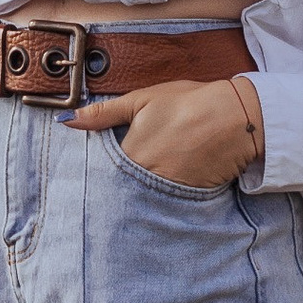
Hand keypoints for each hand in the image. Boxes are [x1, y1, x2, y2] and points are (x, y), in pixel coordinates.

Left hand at [59, 73, 260, 186]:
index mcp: (130, 155)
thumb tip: (66, 120)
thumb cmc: (187, 102)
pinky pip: (165, 203)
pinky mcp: (187, 199)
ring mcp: (168, 192)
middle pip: (121, 189)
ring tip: (140, 184)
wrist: (235, 118)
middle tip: (113, 182)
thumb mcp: (141, 100)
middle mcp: (146, 180)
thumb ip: (103, 113)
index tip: (92, 171)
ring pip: (142, 198)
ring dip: (137, 194)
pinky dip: (161, 198)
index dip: (99, 169)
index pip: (103, 171)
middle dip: (116, 187)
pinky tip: (165, 184)